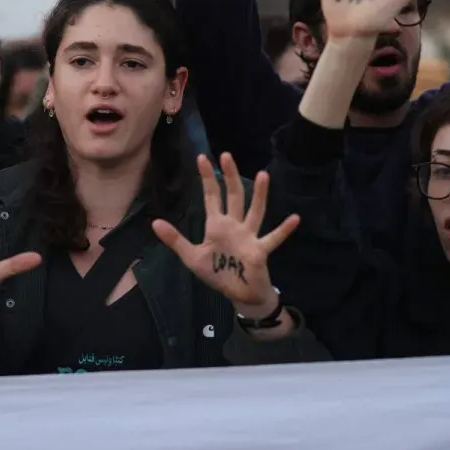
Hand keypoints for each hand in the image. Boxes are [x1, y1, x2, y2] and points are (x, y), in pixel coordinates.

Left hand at [152, 153, 298, 313]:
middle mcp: (235, 226)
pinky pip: (273, 238)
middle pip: (233, 196)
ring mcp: (249, 236)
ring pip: (255, 211)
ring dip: (259, 195)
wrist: (238, 295)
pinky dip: (283, 230)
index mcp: (217, 226)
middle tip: (226, 155)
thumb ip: (175, 240)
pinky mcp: (260, 251)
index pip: (212, 197)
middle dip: (229, 176)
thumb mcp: (192, 257)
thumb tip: (154, 223)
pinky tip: (294, 218)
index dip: (207, 179)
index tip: (202, 158)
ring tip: (263, 174)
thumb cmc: (218, 273)